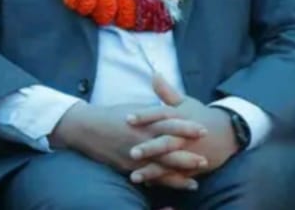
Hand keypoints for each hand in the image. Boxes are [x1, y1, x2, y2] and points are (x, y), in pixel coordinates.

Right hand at [49, 100, 207, 189]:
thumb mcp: (136, 108)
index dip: (187, 126)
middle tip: (206, 158)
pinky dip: (164, 181)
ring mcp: (135, 153)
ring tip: (197, 176)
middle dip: (187, 154)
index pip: (170, 123)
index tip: (204, 129)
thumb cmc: (114, 115)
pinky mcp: (128, 165)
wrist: (88, 127)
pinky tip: (177, 185)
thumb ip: (154, 111)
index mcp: (145, 121)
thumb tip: (171, 108)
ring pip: (161, 164)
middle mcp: (141, 137)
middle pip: (169, 146)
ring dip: (179, 171)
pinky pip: (149, 175)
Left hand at [125, 76, 239, 187]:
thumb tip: (154, 75)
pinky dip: (164, 179)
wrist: (227, 133)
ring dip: (153, 169)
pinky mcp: (193, 165)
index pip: (161, 114)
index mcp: (180, 116)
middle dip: (149, 147)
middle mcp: (184, 135)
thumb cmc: (200, 116)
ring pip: (170, 161)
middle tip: (132, 152)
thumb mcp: (185, 103)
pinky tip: (148, 182)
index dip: (145, 116)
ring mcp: (189, 151)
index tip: (127, 118)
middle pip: (166, 141)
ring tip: (135, 176)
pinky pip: (177, 174)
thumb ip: (167, 92)